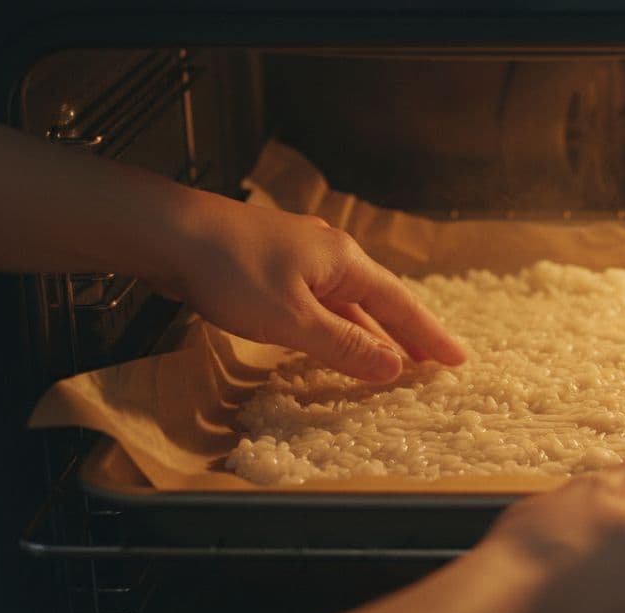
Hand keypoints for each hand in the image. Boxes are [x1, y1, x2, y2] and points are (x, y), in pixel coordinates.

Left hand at [158, 196, 465, 380]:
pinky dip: (338, 324)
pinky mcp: (272, 266)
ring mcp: (300, 258)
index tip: (458, 360)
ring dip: (371, 331)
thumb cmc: (228, 270)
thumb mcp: (292, 319)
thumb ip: (344, 345)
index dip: (430, 337)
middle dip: (407, 334)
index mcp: (344, 263)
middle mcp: (330, 255)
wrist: (166, 232)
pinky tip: (333, 338)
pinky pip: (320, 301)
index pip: (401, 305)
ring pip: (348, 302)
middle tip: (434, 362)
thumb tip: (393, 367)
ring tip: (390, 358)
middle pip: (380, 301)